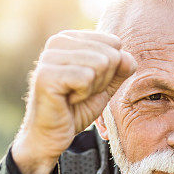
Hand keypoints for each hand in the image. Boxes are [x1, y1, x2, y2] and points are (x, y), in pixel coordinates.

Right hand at [13, 30, 136, 173]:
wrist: (52, 136)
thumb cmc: (76, 109)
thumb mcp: (105, 86)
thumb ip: (120, 68)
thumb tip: (127, 57)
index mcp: (71, 38)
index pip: (114, 43)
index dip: (110, 71)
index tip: (88, 84)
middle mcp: (58, 41)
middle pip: (109, 54)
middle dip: (102, 81)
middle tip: (80, 93)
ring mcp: (49, 56)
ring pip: (100, 63)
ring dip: (92, 89)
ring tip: (73, 96)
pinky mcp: (46, 73)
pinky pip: (86, 77)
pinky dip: (82, 95)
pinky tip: (67, 100)